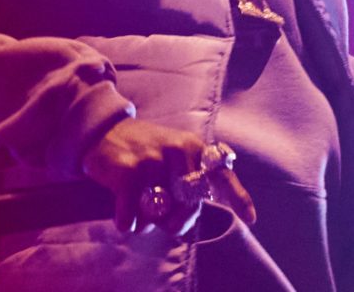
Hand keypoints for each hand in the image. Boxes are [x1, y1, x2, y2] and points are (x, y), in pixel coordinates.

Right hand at [80, 118, 255, 235]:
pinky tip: (123, 218)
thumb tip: (183, 223)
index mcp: (193, 147)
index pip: (222, 174)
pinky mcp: (128, 172)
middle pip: (190, 206)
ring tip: (138, 209)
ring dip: (147, 221)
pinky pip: (133, 215)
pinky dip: (127, 222)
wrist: (102, 130)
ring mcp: (153, 160)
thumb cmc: (142, 151)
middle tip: (163, 222)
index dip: (238, 197)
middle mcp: (177, 150)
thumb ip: (187, 182)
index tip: (251, 219)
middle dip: (176, 222)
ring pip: (160, 213)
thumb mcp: (173, 155)